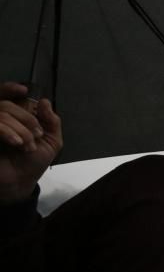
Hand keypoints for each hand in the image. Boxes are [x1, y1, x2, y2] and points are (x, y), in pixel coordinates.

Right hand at [0, 82, 61, 203]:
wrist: (19, 183)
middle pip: (7, 104)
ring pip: (2, 113)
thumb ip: (51, 121)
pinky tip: (17, 143)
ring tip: (28, 146)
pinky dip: (8, 131)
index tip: (23, 90)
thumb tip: (44, 101)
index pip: (5, 95)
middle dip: (27, 119)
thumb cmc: (32, 162)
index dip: (10, 88)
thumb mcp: (50, 141)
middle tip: (36, 136)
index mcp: (13, 117)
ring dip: (21, 129)